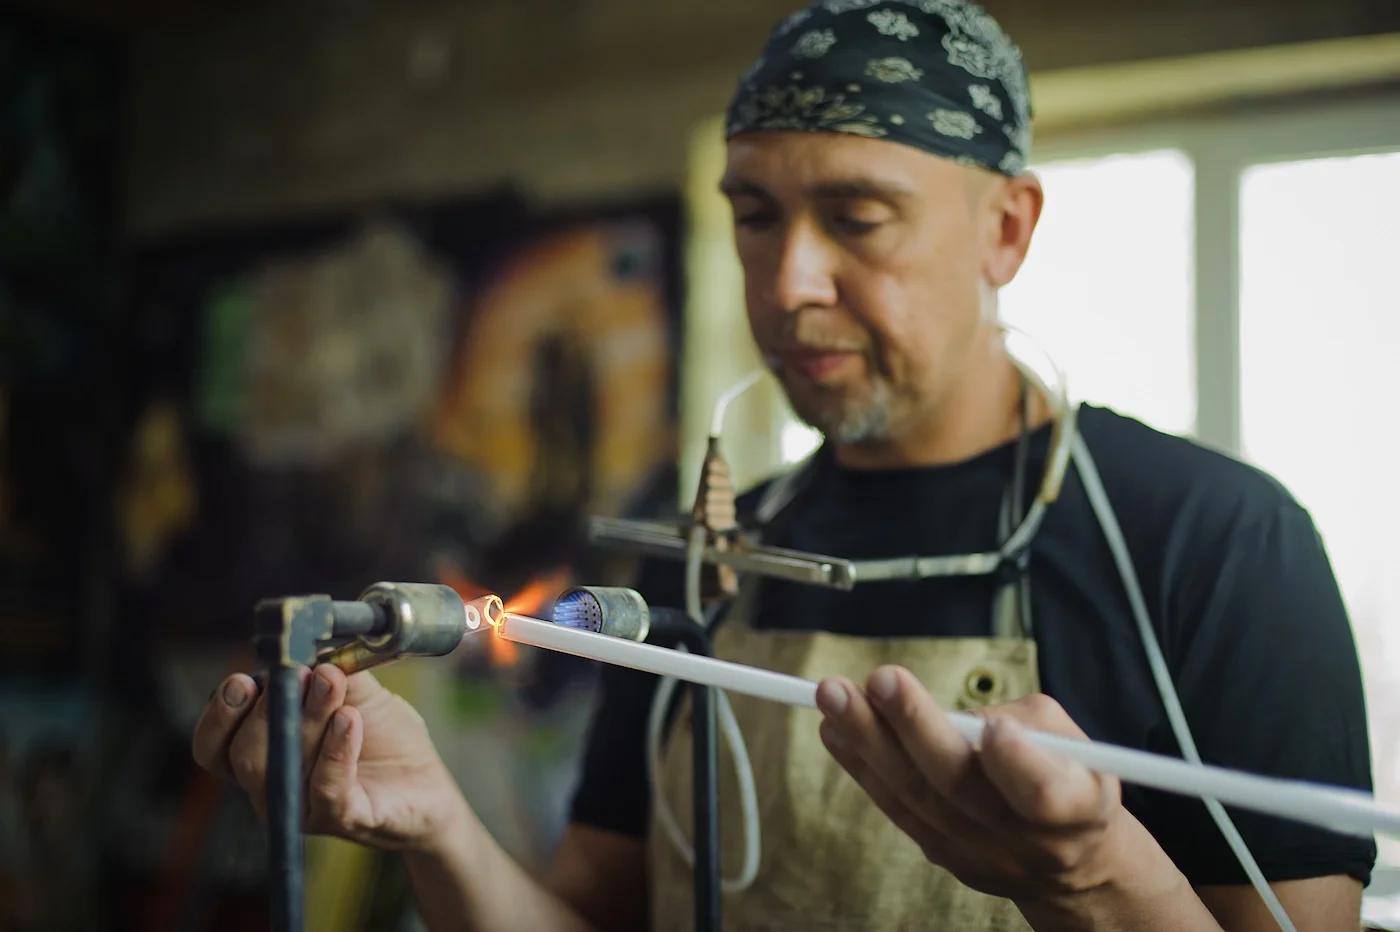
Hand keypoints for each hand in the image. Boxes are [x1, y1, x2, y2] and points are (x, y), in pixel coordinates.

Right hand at [192, 664, 465, 852]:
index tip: (242, 681)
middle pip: (245, 756)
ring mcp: (305, 809)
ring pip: (284, 770)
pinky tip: (350, 719)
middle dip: (270, 709)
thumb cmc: (381, 736)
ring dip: (308, 719)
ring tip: (333, 685)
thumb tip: (310, 648)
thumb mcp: (356, 693)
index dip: (218, 716)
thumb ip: (330, 671)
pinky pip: (327, 790)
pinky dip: (336, 750)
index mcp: (262, 754)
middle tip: (303, 673)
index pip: (214, 747)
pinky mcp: (344, 819)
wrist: (427, 781)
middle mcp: (274, 786)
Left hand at [814, 665, 1143, 907]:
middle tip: (880, 679)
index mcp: (1074, 807)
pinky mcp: (942, 854)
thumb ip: (1025, 722)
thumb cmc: (1069, 777)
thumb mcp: (1073, 742)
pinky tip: (834, 728)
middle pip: (960, 785)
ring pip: (916, 796)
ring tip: (834, 697)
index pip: (1042, 791)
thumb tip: (958, 714)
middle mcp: (1023, 839)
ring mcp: (978, 854)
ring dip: (868, 741)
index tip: (993, 725)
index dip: (1016, 761)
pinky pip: (896, 806)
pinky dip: (862, 764)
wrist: (1068, 860)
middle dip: (915, 726)